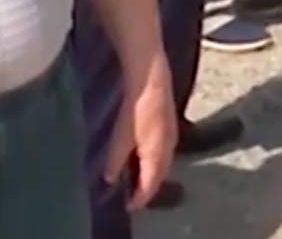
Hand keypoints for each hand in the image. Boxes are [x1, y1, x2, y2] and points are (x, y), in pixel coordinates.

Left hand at [105, 60, 177, 210]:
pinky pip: (163, 152)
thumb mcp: (122, 135)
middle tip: (133, 197)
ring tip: (137, 181)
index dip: (141, 196)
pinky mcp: (169, 124)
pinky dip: (154, 161)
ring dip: (152, 174)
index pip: (152, 182)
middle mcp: (169, 146)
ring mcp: (171, 135)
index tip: (129, 206)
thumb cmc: (137, 105)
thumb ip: (116, 158)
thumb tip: (110, 178)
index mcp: (158, 152)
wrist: (151, 76)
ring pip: (163, 163)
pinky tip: (143, 158)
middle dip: (148, 187)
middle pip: (160, 174)